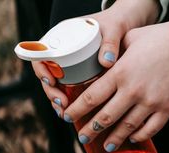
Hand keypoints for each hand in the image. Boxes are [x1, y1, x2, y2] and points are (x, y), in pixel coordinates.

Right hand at [31, 0, 159, 111]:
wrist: (128, 25)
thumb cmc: (118, 22)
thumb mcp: (114, 28)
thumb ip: (111, 41)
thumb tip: (107, 61)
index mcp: (63, 36)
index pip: (41, 53)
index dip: (41, 68)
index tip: (51, 81)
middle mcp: (64, 52)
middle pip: (47, 74)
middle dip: (51, 92)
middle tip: (62, 105)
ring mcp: (71, 65)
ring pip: (57, 85)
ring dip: (59, 101)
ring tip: (66, 114)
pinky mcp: (81, 75)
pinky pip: (71, 90)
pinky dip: (71, 102)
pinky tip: (76, 113)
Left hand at [64, 21, 168, 150]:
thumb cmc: (160, 38)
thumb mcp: (131, 38)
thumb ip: (114, 52)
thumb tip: (101, 61)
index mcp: (120, 73)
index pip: (91, 97)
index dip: (76, 110)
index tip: (68, 117)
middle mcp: (133, 91)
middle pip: (105, 117)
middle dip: (90, 130)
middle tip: (82, 137)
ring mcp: (151, 102)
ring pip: (127, 127)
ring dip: (114, 138)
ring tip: (106, 146)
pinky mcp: (167, 109)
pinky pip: (150, 129)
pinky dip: (139, 136)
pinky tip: (132, 139)